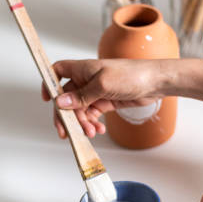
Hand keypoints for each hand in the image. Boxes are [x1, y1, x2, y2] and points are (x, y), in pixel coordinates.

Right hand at [41, 59, 167, 138]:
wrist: (155, 82)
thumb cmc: (132, 74)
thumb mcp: (102, 85)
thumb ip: (80, 96)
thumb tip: (60, 102)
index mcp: (82, 69)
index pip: (57, 72)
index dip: (49, 83)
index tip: (47, 99)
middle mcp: (86, 80)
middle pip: (66, 98)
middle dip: (65, 116)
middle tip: (66, 132)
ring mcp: (95, 91)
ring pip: (79, 110)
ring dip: (82, 123)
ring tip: (90, 132)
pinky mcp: (105, 101)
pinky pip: (92, 114)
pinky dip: (92, 123)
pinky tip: (98, 129)